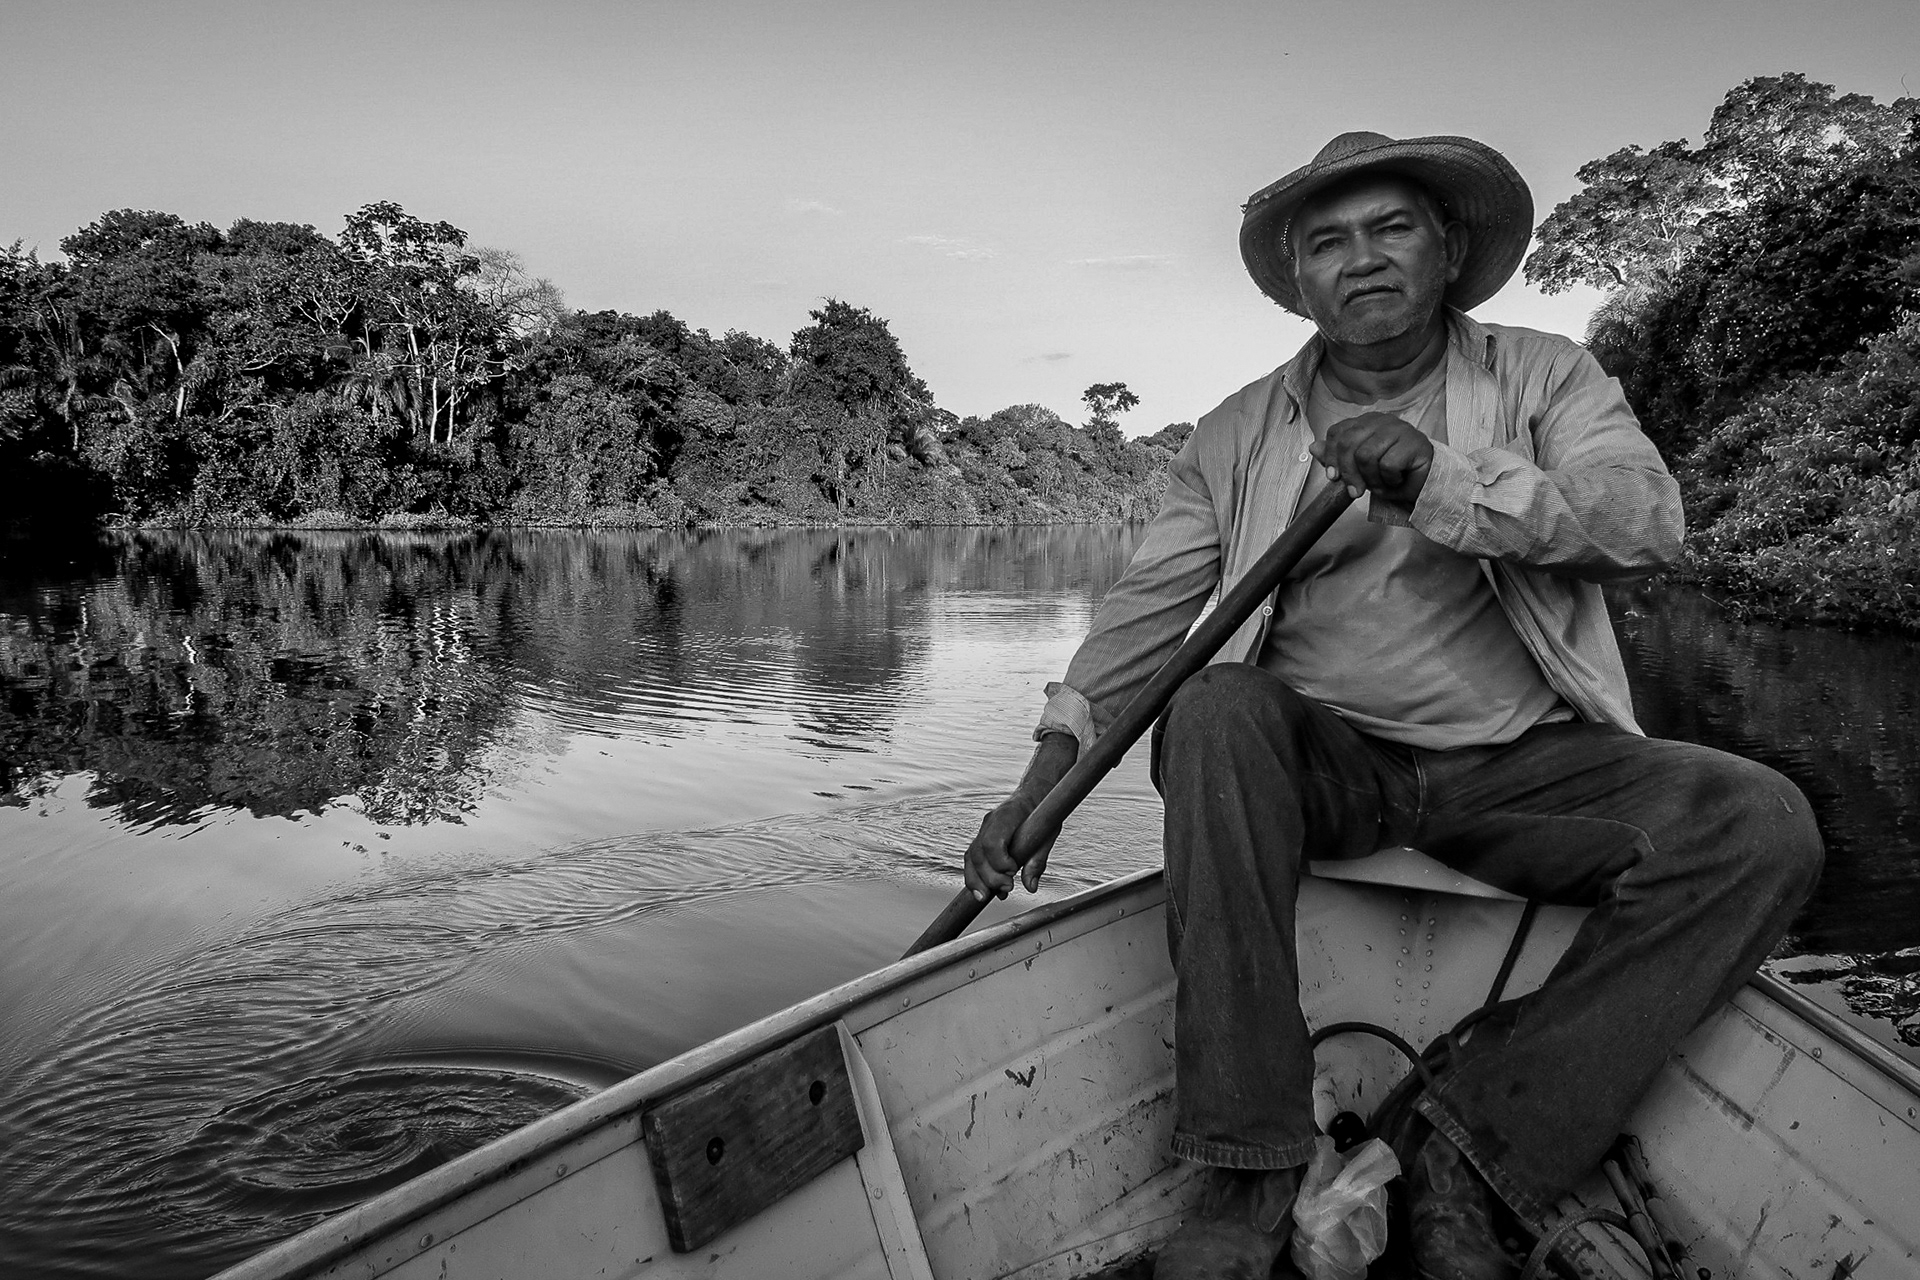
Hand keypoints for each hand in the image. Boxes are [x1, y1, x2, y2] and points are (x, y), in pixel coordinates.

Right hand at [963, 792, 1059, 900]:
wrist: (1034, 794)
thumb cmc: (1042, 811)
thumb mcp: (1048, 835)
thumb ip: (1038, 861)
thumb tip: (1030, 886)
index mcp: (1006, 816)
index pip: (992, 842)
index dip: (999, 862)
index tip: (1014, 871)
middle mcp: (989, 822)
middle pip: (977, 854)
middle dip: (988, 877)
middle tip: (1007, 888)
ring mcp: (983, 830)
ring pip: (970, 858)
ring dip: (976, 881)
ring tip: (988, 896)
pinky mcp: (982, 839)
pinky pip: (973, 859)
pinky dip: (977, 876)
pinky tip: (987, 890)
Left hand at [1309, 411, 1432, 503]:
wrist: (1424, 485)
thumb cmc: (1391, 475)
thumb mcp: (1359, 469)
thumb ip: (1337, 457)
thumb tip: (1313, 447)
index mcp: (1365, 422)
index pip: (1338, 432)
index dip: (1332, 456)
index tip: (1333, 478)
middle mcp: (1381, 420)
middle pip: (1349, 443)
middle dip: (1349, 473)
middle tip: (1356, 491)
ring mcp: (1399, 428)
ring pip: (1367, 455)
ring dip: (1372, 479)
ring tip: (1382, 485)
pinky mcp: (1414, 442)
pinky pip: (1388, 464)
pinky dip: (1389, 480)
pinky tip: (1397, 480)